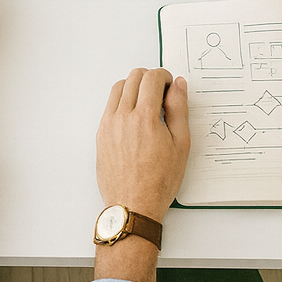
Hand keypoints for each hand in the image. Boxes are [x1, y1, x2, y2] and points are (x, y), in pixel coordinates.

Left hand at [96, 68, 189, 219]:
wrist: (133, 205)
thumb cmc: (158, 181)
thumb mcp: (181, 145)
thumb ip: (179, 109)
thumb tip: (179, 86)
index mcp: (145, 118)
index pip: (151, 78)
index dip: (164, 76)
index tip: (170, 85)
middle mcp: (123, 116)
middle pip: (133, 77)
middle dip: (150, 78)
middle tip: (161, 93)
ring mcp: (109, 124)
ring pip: (119, 87)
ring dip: (134, 87)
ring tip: (147, 104)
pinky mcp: (101, 133)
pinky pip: (110, 105)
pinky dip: (122, 101)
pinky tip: (134, 116)